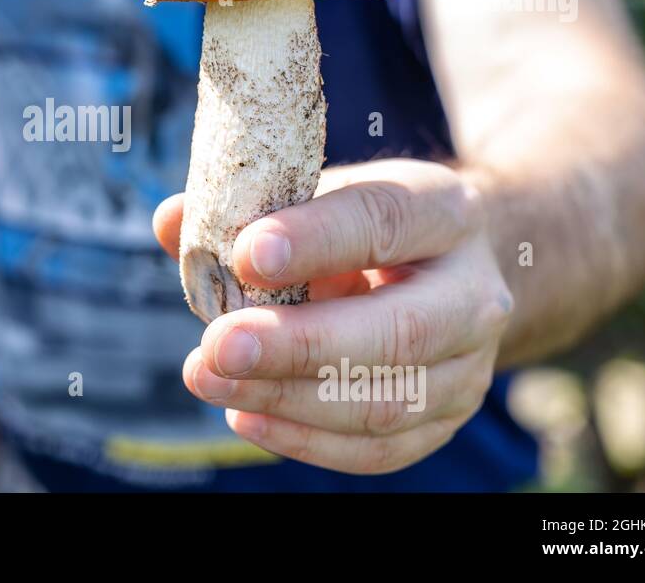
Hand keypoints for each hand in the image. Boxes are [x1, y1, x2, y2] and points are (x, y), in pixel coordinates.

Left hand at [152, 159, 513, 473]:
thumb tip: (171, 222)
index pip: (383, 222)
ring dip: (287, 398)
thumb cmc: (363, 224)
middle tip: (219, 345)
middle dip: (298, 344)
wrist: (448, 265)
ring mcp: (470, 366)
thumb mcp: (319, 194)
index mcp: (444, 212)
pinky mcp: (446, 419)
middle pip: (398, 330)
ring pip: (386, 401)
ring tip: (209, 379)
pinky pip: (378, 449)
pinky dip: (305, 439)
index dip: (315, 240)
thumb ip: (246, 207)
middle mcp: (473, 293)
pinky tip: (245, 415)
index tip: (245, 254)